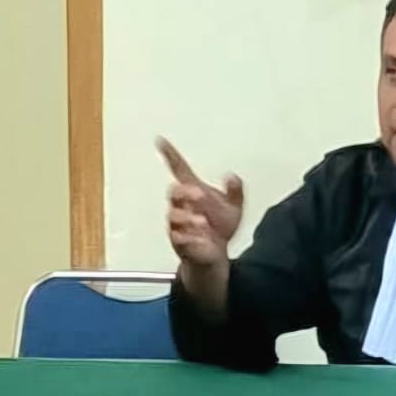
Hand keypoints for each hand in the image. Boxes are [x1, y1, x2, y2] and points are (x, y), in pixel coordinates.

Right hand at [158, 137, 243, 268]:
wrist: (216, 253)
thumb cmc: (220, 226)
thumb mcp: (234, 207)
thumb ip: (235, 191)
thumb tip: (232, 176)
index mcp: (193, 191)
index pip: (178, 169)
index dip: (170, 155)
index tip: (161, 141)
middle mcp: (182, 205)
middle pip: (174, 192)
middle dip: (184, 193)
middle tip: (199, 196)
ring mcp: (178, 223)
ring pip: (173, 216)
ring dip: (187, 218)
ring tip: (203, 223)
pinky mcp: (179, 241)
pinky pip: (177, 238)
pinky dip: (188, 238)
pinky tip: (200, 239)